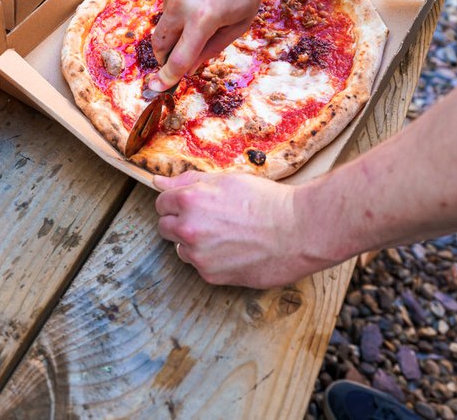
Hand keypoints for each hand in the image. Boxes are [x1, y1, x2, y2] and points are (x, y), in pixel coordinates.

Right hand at [148, 0, 278, 90]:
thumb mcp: (240, 22)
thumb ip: (212, 48)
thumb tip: (190, 66)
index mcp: (203, 18)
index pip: (178, 59)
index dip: (167, 79)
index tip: (156, 89)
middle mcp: (180, 4)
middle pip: (160, 44)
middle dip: (165, 58)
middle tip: (178, 63)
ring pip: (163, 25)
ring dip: (175, 33)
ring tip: (202, 20)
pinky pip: (167, 6)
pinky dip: (178, 13)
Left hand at [154, 170, 338, 287]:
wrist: (298, 230)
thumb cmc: (265, 201)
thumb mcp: (226, 180)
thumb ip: (187, 181)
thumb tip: (158, 182)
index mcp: (189, 201)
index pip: (161, 204)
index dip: (177, 202)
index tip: (193, 204)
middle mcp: (188, 229)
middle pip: (165, 227)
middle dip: (181, 222)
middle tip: (210, 220)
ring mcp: (198, 255)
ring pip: (182, 249)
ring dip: (195, 243)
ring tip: (227, 235)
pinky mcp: (211, 276)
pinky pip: (201, 266)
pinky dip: (212, 260)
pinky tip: (235, 251)